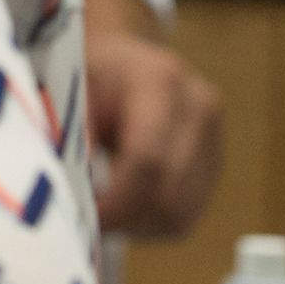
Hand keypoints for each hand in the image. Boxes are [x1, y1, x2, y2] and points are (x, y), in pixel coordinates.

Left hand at [80, 0, 223, 240]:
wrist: (127, 57)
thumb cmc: (93, 73)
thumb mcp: (72, 90)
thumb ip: (74, 135)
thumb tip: (69, 187)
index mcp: (161, 82)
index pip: (148, 160)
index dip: (115, 202)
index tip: (83, 217)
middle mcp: (198, 107)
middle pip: (168, 192)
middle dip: (125, 219)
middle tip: (87, 223)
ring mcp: (214, 136)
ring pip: (181, 211)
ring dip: (139, 226)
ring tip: (107, 214)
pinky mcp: (215, 161)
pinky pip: (188, 212)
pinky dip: (153, 223)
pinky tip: (127, 209)